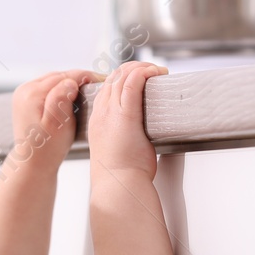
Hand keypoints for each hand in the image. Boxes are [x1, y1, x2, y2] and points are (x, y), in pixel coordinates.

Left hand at [9, 68, 95, 168]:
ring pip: (52, 81)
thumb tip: (70, 82)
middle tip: (95, 83)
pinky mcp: (25, 100)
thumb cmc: (46, 149)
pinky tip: (70, 96)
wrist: (32, 163)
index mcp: (32, 94)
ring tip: (85, 89)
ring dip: (68, 84)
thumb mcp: (58, 124)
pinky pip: (47, 88)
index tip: (99, 78)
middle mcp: (24, 91)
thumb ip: (61, 99)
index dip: (83, 76)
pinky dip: (60, 90)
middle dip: (76, 79)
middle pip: (57, 76)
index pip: (63, 76)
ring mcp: (23, 95)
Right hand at [86, 61, 167, 180]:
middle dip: (133, 68)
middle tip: (150, 71)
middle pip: (113, 77)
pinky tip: (155, 72)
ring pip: (122, 75)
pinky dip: (144, 72)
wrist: (118, 186)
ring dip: (141, 67)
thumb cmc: (121, 175)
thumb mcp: (117, 151)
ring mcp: (111, 113)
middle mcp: (101, 113)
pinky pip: (132, 83)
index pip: (107, 88)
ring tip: (156, 70)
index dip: (122, 77)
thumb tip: (138, 139)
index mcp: (97, 121)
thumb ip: (125, 139)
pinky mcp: (126, 115)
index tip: (137, 78)